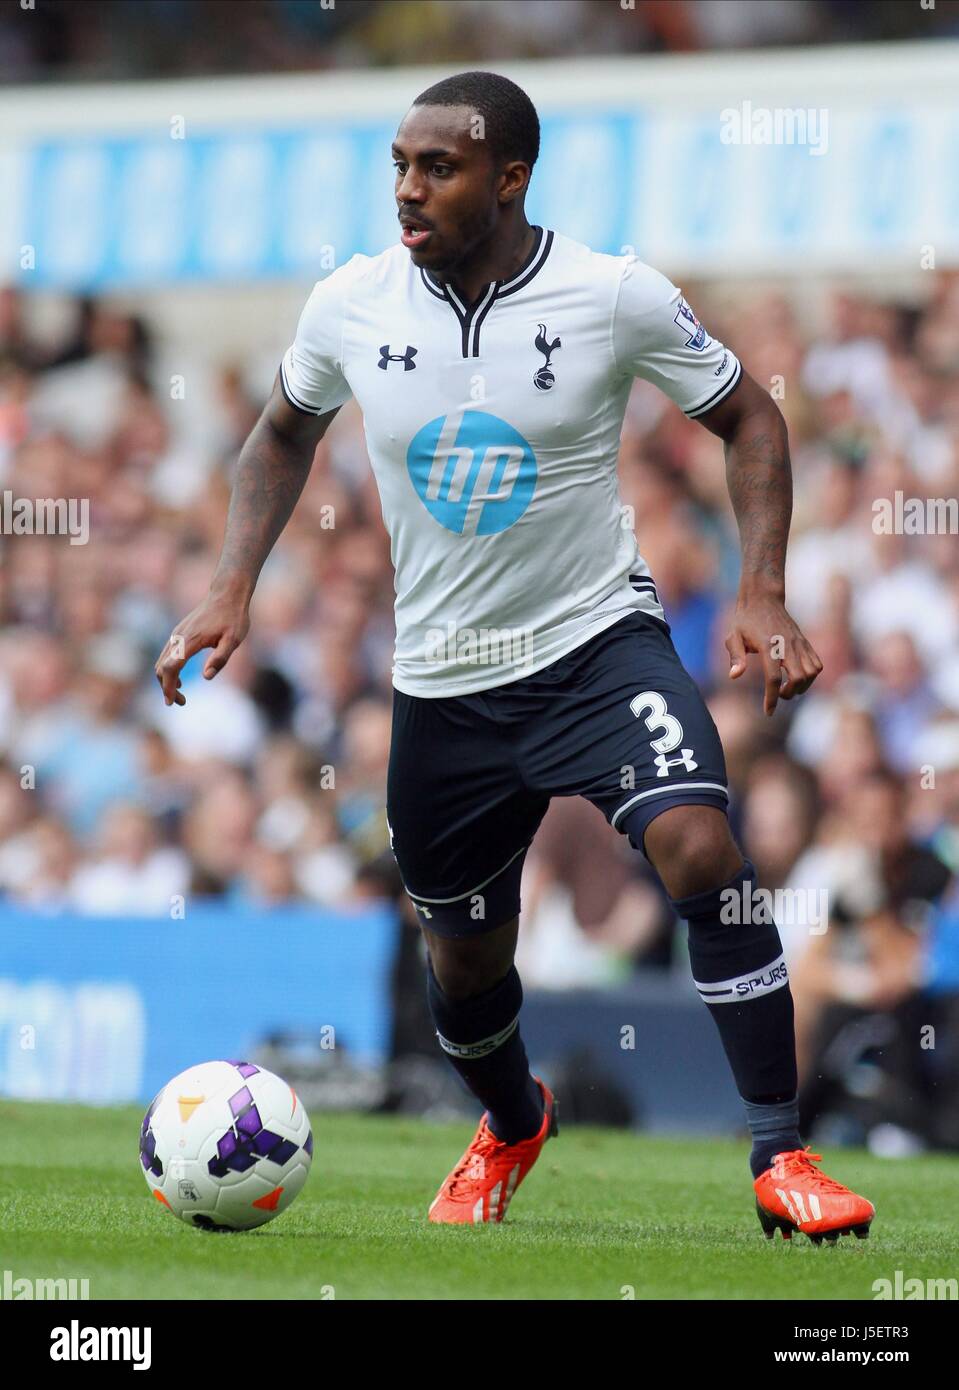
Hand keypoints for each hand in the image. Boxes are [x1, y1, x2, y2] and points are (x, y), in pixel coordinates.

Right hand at [155, 589, 250, 706]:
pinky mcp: (178, 632)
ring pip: (161, 661)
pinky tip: (180, 678)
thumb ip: (220, 658)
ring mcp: (177, 634)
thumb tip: (206, 677)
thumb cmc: (233, 617)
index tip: (171, 702)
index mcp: (190, 640)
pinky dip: (168, 669)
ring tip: (180, 694)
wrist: (227, 593)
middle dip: (166, 687)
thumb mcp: (234, 640)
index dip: (168, 687)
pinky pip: (166, 655)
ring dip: (166, 680)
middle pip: (161, 667)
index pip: (171, 667)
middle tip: (181, 703)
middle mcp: (178, 637)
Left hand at [725, 592, 822, 716]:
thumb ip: (735, 656)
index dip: (771, 698)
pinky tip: (797, 677)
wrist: (763, 599)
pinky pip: (817, 664)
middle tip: (778, 693)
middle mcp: (787, 645)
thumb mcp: (732, 636)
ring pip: (813, 672)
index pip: (773, 678)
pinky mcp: (806, 642)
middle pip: (799, 677)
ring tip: (788, 687)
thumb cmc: (744, 620)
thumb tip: (734, 676)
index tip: (768, 712)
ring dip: (803, 686)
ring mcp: (799, 643)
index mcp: (768, 645)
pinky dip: (811, 676)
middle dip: (790, 693)